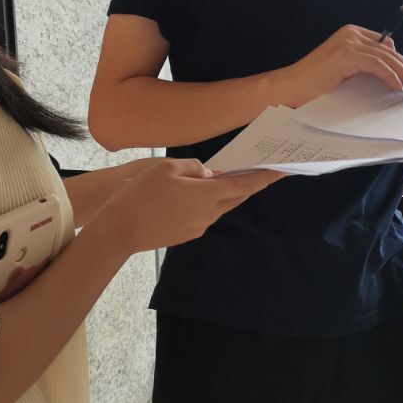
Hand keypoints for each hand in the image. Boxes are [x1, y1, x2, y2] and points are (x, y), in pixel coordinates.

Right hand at [98, 158, 283, 255]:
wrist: (121, 229)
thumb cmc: (142, 194)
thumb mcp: (166, 168)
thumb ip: (192, 167)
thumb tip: (208, 174)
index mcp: (206, 194)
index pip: (243, 184)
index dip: (264, 178)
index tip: (281, 172)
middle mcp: (208, 213)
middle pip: (235, 198)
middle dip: (247, 185)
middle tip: (258, 173)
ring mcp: (198, 226)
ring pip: (218, 207)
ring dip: (223, 195)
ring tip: (216, 181)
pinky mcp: (187, 235)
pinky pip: (203, 216)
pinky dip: (205, 204)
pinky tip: (191, 197)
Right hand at [271, 25, 402, 108]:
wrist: (289, 89)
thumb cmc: (315, 85)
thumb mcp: (346, 71)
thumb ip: (365, 65)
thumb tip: (392, 69)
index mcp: (351, 34)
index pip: (386, 45)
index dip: (402, 61)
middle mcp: (350, 34)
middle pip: (389, 50)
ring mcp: (347, 43)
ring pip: (386, 57)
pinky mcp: (344, 55)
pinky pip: (376, 65)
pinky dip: (390, 76)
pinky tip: (397, 87)